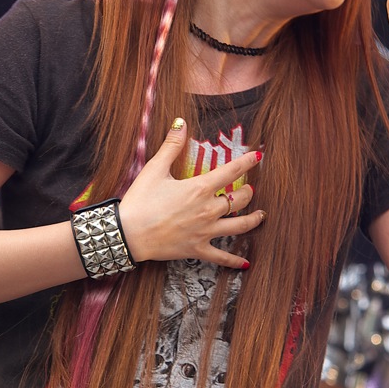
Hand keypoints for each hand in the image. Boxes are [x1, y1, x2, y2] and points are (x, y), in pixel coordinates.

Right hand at [119, 119, 264, 268]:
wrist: (128, 233)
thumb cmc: (140, 200)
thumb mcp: (155, 169)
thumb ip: (171, 146)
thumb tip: (181, 123)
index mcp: (199, 188)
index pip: (231, 172)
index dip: (247, 162)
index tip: (258, 157)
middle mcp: (207, 210)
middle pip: (239, 200)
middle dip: (247, 193)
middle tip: (250, 189)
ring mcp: (205, 231)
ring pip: (239, 226)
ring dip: (253, 220)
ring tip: (260, 215)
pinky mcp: (197, 249)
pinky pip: (221, 257)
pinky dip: (234, 261)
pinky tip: (245, 264)